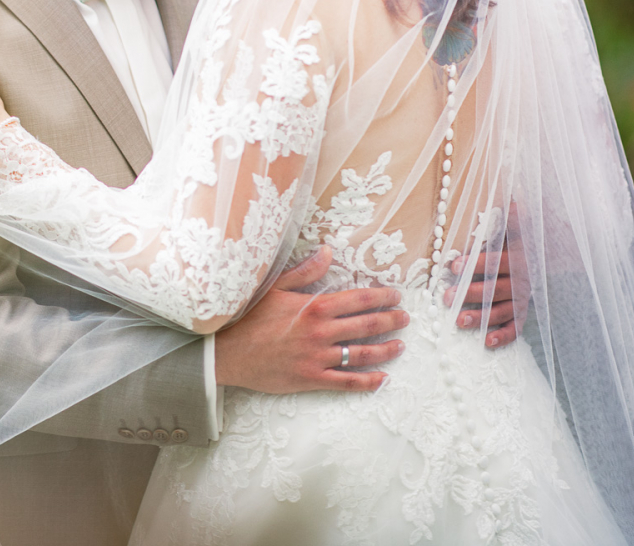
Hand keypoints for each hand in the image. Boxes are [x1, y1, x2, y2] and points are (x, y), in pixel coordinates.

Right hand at [214, 246, 407, 393]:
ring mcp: (317, 358)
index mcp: (314, 306)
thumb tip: (328, 252)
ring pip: (361, 354)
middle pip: (366, 326)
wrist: (227, 352)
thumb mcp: (275, 287)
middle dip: (391, 321)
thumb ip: (305, 271)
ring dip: (386, 350)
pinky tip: (383, 379)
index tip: (396, 296)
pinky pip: (346, 383)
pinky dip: (367, 382)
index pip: (358, 299)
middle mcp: (321, 332)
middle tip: (406, 318)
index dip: (381, 297)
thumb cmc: (249, 317)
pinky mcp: (311, 379)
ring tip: (401, 346)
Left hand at [447, 202, 526, 348]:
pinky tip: (487, 342)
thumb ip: (514, 219)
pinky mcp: (523, 312)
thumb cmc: (520, 240)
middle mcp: (521, 280)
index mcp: (517, 258)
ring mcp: (522, 298)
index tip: (454, 265)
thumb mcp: (518, 227)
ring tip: (459, 321)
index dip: (476, 264)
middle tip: (446, 298)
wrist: (548, 256)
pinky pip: (517, 326)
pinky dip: (504, 335)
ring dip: (482, 317)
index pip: (495, 261)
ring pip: (502, 310)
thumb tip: (515, 202)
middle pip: (496, 289)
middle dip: (471, 294)